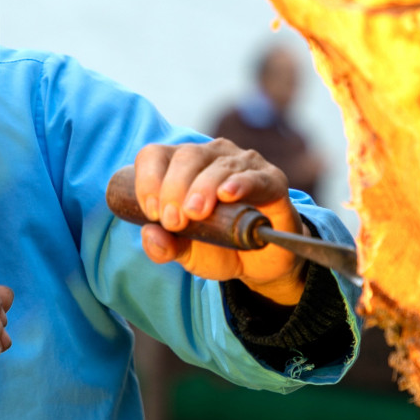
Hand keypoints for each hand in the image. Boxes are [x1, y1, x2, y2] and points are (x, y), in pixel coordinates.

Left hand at [130, 139, 307, 306]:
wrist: (258, 263)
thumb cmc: (216, 247)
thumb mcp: (184, 251)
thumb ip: (164, 246)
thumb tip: (150, 234)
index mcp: (180, 166)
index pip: (155, 155)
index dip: (148, 179)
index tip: (152, 213)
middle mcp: (210, 156)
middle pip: (186, 156)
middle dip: (174, 189)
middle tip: (174, 221)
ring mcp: (242, 164)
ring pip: (218, 165)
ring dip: (203, 188)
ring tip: (196, 213)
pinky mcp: (271, 180)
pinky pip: (254, 176)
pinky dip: (240, 183)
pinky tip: (227, 194)